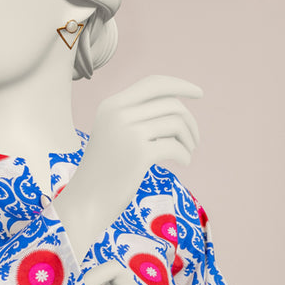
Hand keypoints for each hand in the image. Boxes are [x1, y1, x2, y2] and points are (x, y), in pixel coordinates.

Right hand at [53, 74, 202, 260]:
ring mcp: (129, 132)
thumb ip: (137, 118)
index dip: (179, 85)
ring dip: (189, 139)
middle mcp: (118, 114)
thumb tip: (177, 108)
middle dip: (190, 121)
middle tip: (194, 140)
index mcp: (111, 105)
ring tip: (188, 153)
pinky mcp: (139, 154)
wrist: (85, 201)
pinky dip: (185, 155)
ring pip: (176, 123)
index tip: (199, 94)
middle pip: (171, 104)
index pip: (153, 84)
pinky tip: (183, 163)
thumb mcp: (114, 136)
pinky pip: (175, 147)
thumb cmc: (103, 172)